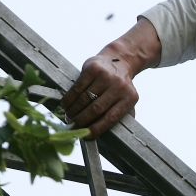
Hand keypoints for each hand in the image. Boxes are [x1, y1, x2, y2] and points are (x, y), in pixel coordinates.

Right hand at [61, 17, 161, 137]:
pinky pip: (77, 87)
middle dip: (82, 121)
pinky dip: (69, 99)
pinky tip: (66, 105)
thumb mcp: (128, 100)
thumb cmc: (121, 87)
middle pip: (95, 109)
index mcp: (129, 98)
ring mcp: (105, 76)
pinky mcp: (93, 68)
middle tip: (74, 127)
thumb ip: (124, 116)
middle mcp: (118, 87)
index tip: (86, 136)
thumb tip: (117, 135)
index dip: (96, 128)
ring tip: (69, 117)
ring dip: (74, 111)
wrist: (119, 60)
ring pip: (85, 99)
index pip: (110, 118)